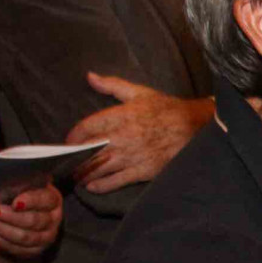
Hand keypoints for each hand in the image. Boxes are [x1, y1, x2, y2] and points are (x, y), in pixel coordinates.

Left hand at [0, 184, 61, 261]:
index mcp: (53, 200)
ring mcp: (46, 237)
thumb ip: (15, 188)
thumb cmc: (21, 196)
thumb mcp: (22, 188)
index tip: (14, 203)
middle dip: (10, 216)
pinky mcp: (34, 251)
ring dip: (2, 229)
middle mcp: (53, 220)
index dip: (30, 201)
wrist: (24, 217)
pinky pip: (16, 248)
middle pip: (34, 220)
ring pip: (25, 237)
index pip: (45, 200)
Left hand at [68, 73, 210, 194]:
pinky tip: (92, 186)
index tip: (68, 141)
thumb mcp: (139, 92)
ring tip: (75, 175)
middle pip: (89, 151)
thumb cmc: (166, 109)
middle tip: (66, 162)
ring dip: (83, 173)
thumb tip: (90, 76)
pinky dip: (101, 186)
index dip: (73, 136)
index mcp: (122, 115)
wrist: (195, 127)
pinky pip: (116, 181)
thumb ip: (112, 85)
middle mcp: (124, 137)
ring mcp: (133, 156)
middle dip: (75, 158)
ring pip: (99, 168)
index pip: (87, 127)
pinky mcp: (143, 171)